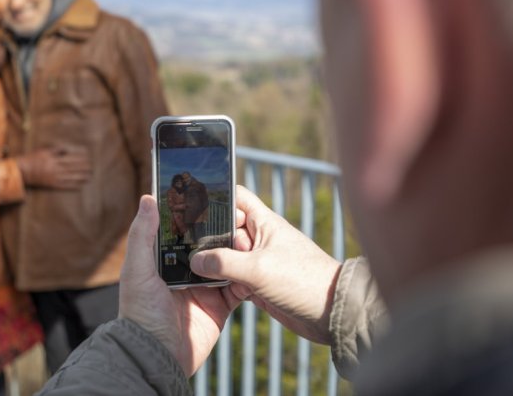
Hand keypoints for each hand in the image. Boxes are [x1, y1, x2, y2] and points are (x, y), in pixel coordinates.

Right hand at [15, 145, 90, 188]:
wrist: (22, 171)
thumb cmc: (33, 159)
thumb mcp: (44, 151)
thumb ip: (57, 150)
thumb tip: (68, 149)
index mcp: (53, 159)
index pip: (70, 159)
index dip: (80, 159)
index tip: (88, 159)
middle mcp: (54, 169)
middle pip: (72, 168)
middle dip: (83, 168)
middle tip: (92, 168)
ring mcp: (53, 178)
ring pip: (70, 177)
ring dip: (81, 177)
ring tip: (89, 177)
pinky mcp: (51, 185)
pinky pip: (64, 186)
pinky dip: (73, 186)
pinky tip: (80, 186)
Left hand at [119, 196, 242, 375]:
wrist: (157, 355)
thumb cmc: (140, 313)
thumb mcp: (137, 270)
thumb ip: (142, 235)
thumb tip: (148, 198)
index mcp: (165, 260)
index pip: (185, 231)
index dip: (198, 216)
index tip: (213, 197)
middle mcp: (186, 271)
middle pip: (210, 245)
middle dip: (224, 232)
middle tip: (239, 216)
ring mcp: (205, 288)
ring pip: (228, 263)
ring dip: (239, 252)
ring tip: (250, 237)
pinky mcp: (220, 306)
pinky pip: (238, 288)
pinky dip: (247, 278)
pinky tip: (255, 265)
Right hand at [189, 185, 341, 344]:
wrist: (331, 314)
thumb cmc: (302, 281)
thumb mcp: (258, 269)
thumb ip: (224, 262)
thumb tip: (195, 260)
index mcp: (264, 223)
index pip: (236, 198)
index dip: (216, 198)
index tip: (192, 205)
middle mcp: (259, 239)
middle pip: (224, 229)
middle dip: (206, 237)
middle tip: (181, 243)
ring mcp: (258, 262)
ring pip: (226, 256)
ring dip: (211, 263)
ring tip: (186, 267)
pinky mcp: (257, 284)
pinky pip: (231, 278)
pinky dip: (219, 281)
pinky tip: (203, 286)